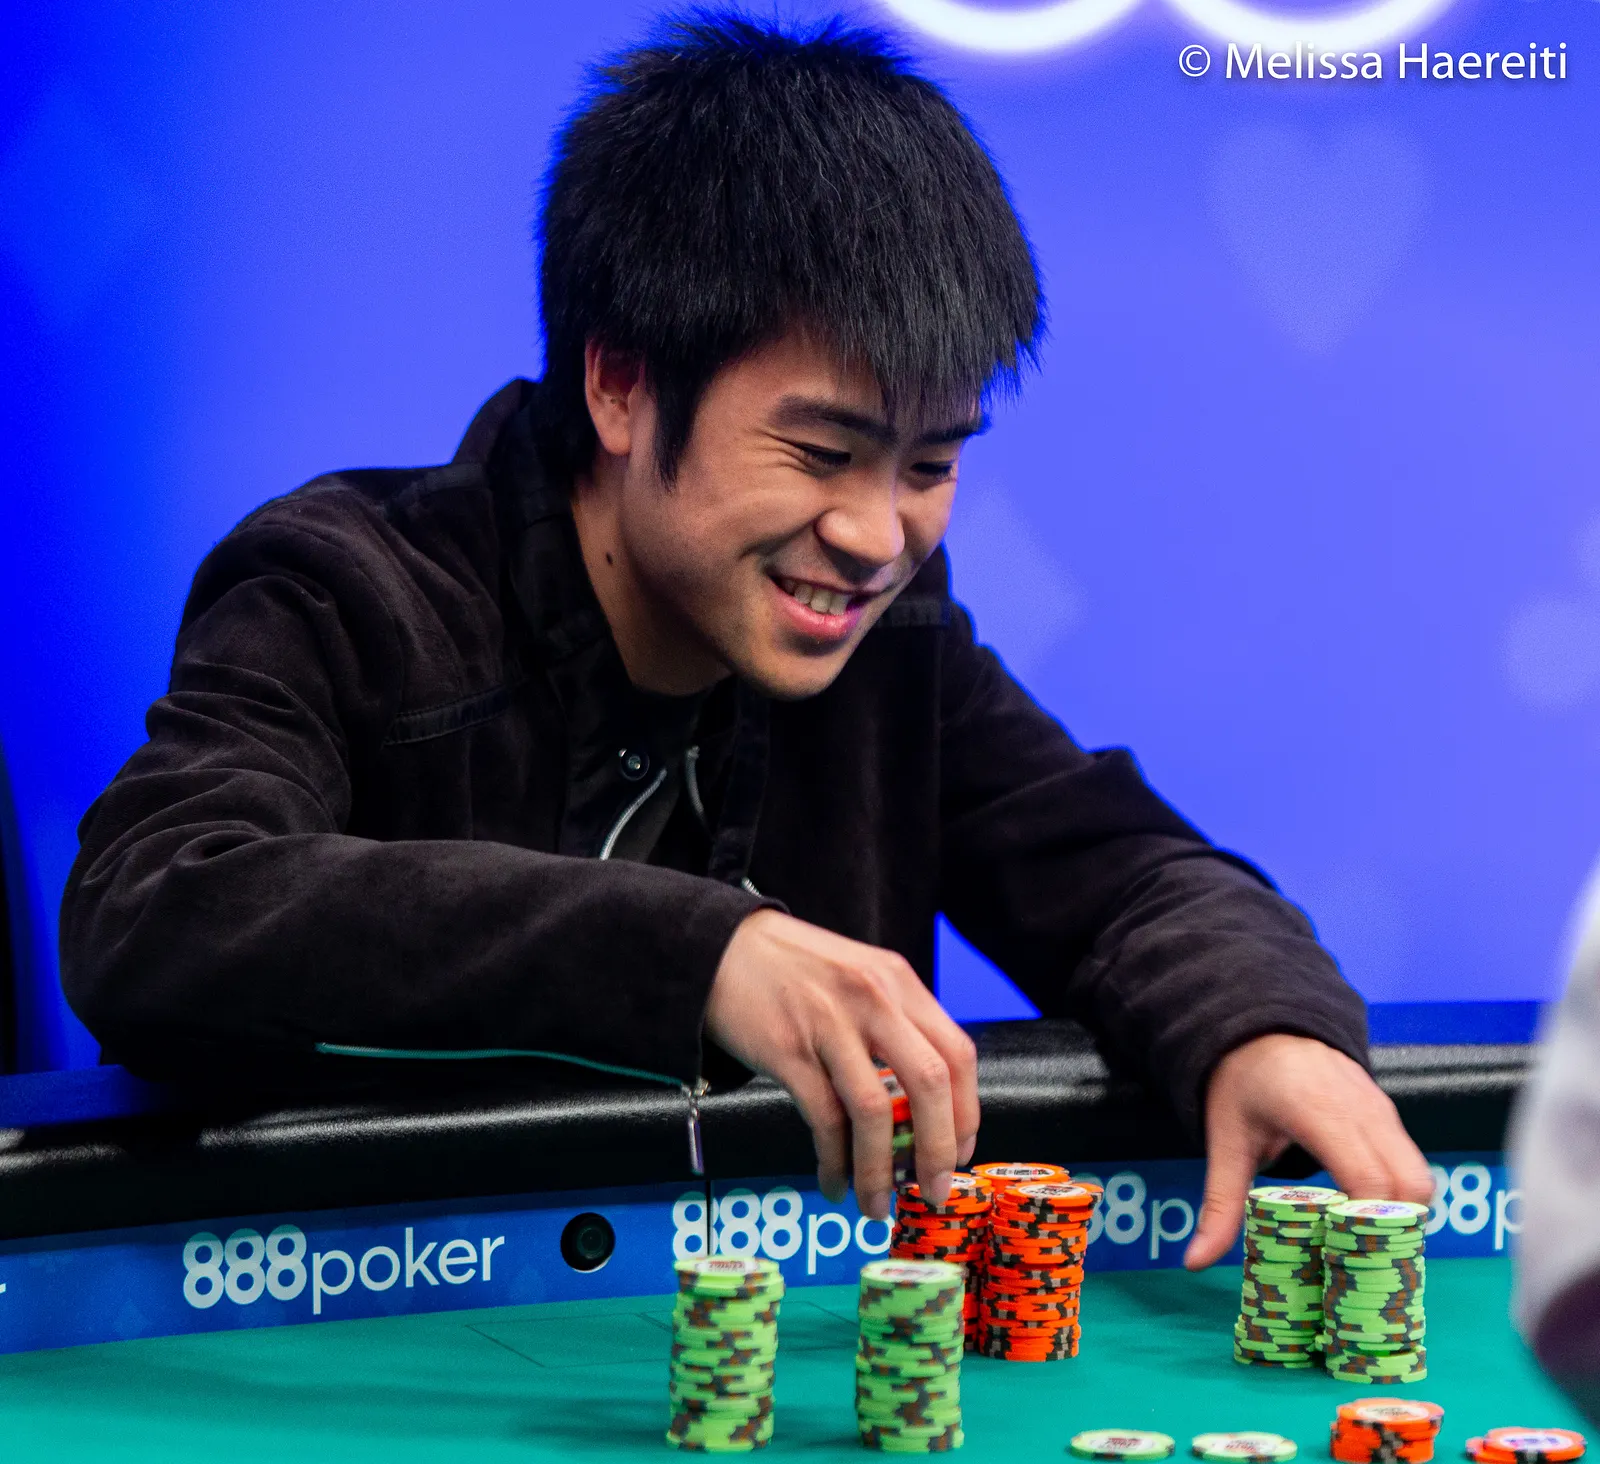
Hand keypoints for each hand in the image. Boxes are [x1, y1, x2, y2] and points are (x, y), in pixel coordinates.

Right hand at [705, 909, 979, 1219]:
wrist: (720, 949)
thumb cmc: (790, 968)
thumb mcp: (858, 976)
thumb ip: (894, 1022)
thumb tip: (923, 1103)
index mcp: (897, 980)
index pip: (956, 1053)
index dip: (967, 1112)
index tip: (960, 1152)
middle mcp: (872, 999)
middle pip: (929, 1084)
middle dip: (938, 1150)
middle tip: (933, 1190)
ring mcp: (829, 1024)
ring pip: (875, 1112)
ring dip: (881, 1171)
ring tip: (877, 1204)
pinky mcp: (788, 1050)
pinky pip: (824, 1120)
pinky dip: (834, 1162)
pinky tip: (833, 1180)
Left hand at [1183, 1033, 1433, 1269]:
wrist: (1261, 1027)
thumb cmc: (1242, 1083)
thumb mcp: (1225, 1141)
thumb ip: (1220, 1203)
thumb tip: (1195, 1263)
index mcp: (1318, 1112)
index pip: (1367, 1178)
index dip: (1368, 1225)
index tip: (1346, 1259)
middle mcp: (1361, 1108)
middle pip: (1408, 1184)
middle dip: (1393, 1229)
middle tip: (1359, 1261)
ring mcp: (1380, 1107)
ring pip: (1418, 1174)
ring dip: (1400, 1213)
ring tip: (1363, 1243)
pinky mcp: (1387, 1111)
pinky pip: (1410, 1160)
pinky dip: (1399, 1194)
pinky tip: (1364, 1213)